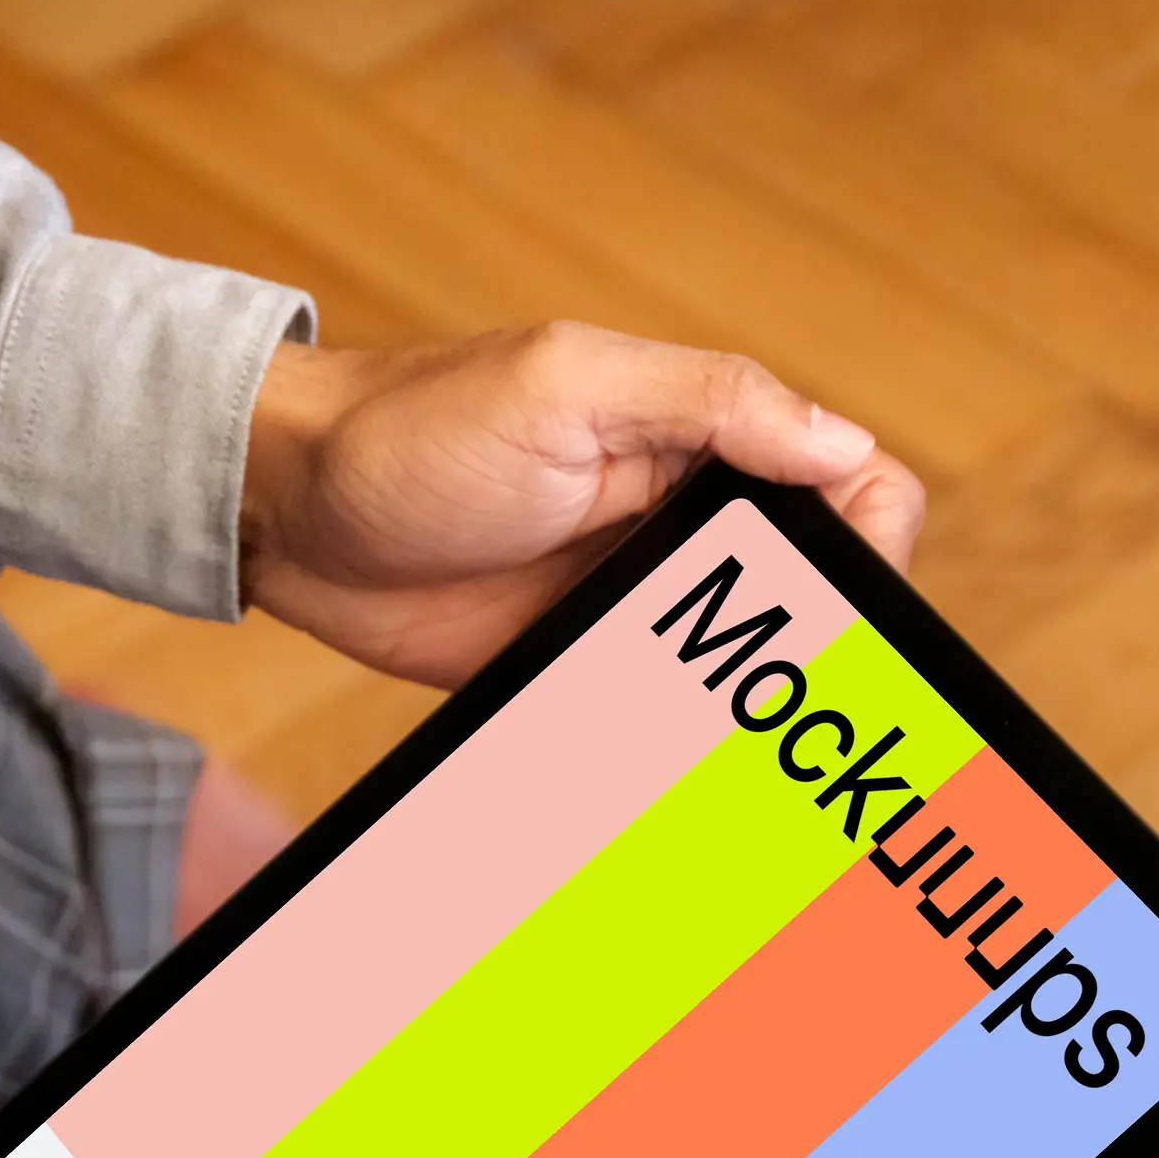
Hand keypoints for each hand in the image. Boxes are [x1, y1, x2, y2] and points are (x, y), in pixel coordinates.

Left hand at [238, 324, 928, 685]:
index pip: (847, 479)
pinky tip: (675, 772)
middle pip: (812, 588)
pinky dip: (679, 748)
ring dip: (751, 706)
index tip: (848, 584)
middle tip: (791, 688)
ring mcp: (632, 601)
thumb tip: (840, 440)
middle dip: (823, 641)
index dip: (872, 531)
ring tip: (740, 746)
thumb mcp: (563, 384)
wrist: (285, 513)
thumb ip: (706, 399)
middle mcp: (682, 519)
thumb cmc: (411, 426)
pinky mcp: (579, 669)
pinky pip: (660, 718)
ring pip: (743, 668)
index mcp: (699, 436)